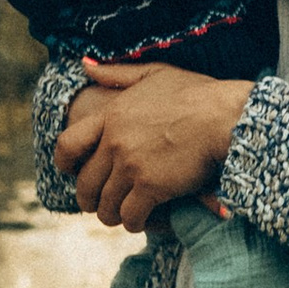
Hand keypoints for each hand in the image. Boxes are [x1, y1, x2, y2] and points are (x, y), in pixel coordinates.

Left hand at [62, 59, 250, 228]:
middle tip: (100, 205)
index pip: (67, 145)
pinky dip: (135, 222)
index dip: (65, 164)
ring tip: (124, 216)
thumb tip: (85, 64)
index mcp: (111, 115)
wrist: (224, 116)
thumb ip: (117, 73)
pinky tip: (146, 220)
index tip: (72, 173)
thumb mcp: (154, 73)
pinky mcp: (150, 187)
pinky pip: (130, 216)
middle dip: (90, 200)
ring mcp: (131, 166)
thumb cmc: (196, 94)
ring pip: (105, 205)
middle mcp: (114, 142)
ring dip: (113, 215)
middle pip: (85, 184)